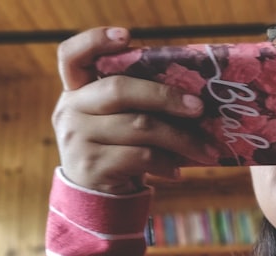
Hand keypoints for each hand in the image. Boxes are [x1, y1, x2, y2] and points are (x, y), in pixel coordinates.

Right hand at [52, 27, 213, 193]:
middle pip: (119, 90)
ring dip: (181, 139)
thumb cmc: (116, 151)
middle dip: (166, 97)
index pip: (72, 56)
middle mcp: (70, 110)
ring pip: (140, 127)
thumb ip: (133, 103)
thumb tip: (191, 96)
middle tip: (199, 107)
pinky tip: (179, 171)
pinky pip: (141, 157)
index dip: (95, 41)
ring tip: (205, 151)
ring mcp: (77, 139)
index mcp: (76, 91)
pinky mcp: (92, 166)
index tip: (127, 35)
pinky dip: (167, 163)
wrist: (95, 200)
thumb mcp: (116, 122)